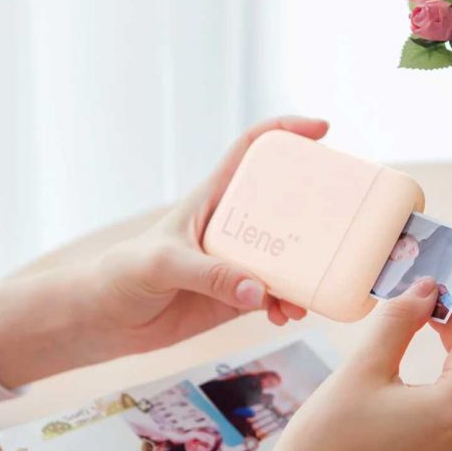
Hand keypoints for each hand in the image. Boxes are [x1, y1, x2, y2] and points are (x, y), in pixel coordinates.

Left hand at [0, 116, 327, 387]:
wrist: (108, 320)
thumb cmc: (123, 274)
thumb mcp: (162, 265)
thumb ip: (208, 275)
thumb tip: (259, 290)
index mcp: (214, 198)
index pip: (252, 150)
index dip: (286, 133)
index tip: (322, 130)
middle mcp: (233, 226)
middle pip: (286, 205)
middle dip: (317, 213)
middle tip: (343, 228)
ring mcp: (238, 261)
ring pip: (288, 257)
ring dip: (305, 274)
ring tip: (306, 299)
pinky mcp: (239, 295)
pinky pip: (276, 296)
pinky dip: (288, 305)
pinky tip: (285, 316)